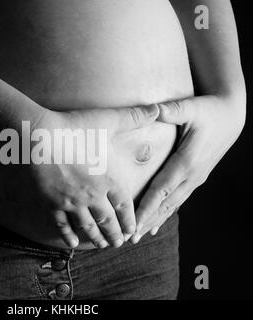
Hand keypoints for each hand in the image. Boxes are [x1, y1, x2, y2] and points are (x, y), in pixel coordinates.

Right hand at [27, 104, 159, 247]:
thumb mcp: (107, 121)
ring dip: (96, 238)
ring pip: (86, 226)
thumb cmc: (73, 128)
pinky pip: (61, 224)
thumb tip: (158, 109)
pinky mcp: (50, 203)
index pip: (123, 206)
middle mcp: (91, 196)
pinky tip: (72, 244)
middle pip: (107, 221)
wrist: (38, 138)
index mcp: (107, 180)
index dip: (130, 220)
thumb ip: (134, 117)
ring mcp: (70, 202)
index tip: (133, 230)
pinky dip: (68, 235)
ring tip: (101, 246)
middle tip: (119, 244)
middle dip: (115, 234)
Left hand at [132, 94, 245, 242]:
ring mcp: (195, 179)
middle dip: (147, 221)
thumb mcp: (191, 108)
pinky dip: (166, 213)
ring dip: (155, 221)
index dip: (147, 207)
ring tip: (138, 236)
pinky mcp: (196, 178)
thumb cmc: (209, 110)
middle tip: (129, 238)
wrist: (231, 117)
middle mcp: (192, 176)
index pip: (162, 190)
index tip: (134, 222)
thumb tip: (154, 110)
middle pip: (165, 204)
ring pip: (172, 205)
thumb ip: (172, 111)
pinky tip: (155, 225)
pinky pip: (178, 200)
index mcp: (187, 162)